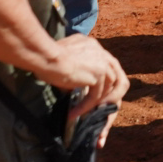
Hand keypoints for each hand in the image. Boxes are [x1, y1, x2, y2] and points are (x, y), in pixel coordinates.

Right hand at [41, 33, 128, 147]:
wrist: (46, 56)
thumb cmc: (46, 59)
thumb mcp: (65, 64)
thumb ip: (75, 72)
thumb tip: (73, 88)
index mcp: (94, 47)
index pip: (106, 68)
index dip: (102, 84)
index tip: (94, 97)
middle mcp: (101, 52)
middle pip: (116, 77)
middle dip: (111, 96)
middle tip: (101, 110)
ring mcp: (103, 62)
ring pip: (108, 89)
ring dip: (98, 104)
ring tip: (86, 115)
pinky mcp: (99, 74)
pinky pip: (95, 96)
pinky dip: (85, 107)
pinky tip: (73, 114)